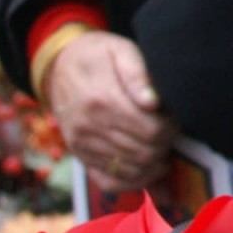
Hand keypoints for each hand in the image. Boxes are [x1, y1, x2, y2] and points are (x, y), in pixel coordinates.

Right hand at [41, 31, 176, 192]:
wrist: (58, 67)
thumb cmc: (97, 56)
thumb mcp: (120, 50)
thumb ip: (138, 74)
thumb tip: (153, 103)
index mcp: (103, 101)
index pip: (151, 131)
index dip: (171, 129)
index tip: (173, 119)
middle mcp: (90, 127)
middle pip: (143, 154)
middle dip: (164, 147)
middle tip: (169, 134)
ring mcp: (83, 145)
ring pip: (130, 171)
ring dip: (152, 165)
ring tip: (161, 150)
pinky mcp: (80, 155)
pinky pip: (108, 182)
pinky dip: (132, 182)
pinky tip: (146, 170)